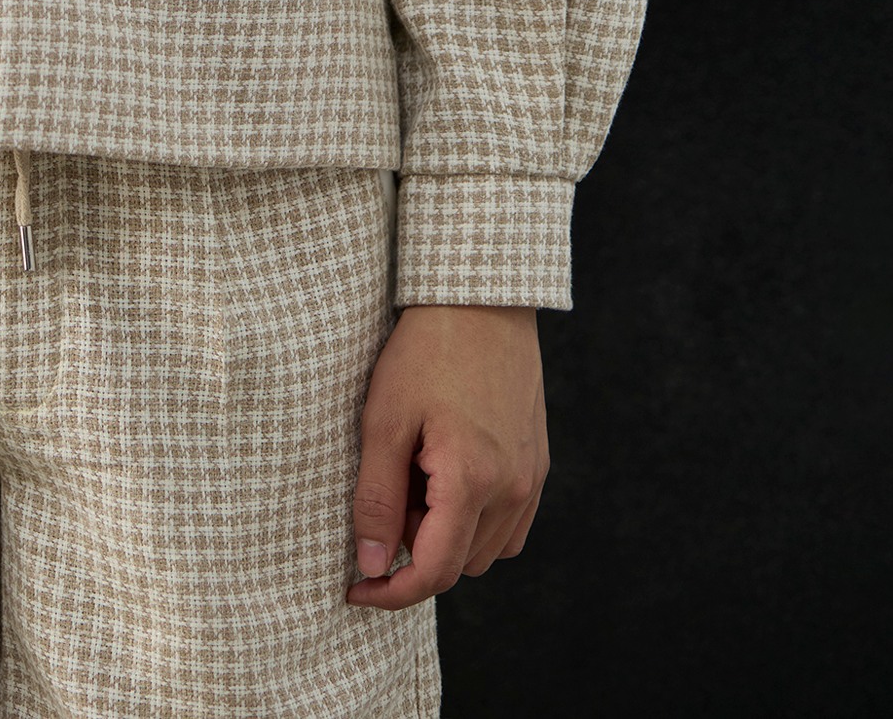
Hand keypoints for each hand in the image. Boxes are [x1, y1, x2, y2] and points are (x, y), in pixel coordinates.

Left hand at [346, 303, 547, 609]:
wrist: (480, 298)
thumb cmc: (425, 351)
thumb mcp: (384, 421)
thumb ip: (376, 499)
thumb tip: (370, 566)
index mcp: (472, 482)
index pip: (433, 572)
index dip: (390, 593)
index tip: (355, 588)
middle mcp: (512, 490)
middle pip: (459, 566)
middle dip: (414, 551)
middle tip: (384, 492)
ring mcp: (531, 478)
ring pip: (486, 550)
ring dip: (445, 537)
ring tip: (415, 475)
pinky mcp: (537, 463)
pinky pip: (509, 526)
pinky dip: (475, 522)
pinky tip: (446, 476)